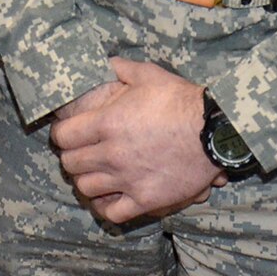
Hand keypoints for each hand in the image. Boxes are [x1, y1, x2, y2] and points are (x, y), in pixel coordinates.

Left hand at [48, 57, 223, 225]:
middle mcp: (112, 154)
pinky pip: (113, 213)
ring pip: (86, 188)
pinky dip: (106, 207)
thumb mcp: (149, 75)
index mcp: (106, 123)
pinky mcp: (146, 199)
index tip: (67, 133)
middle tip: (81, 153)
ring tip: (93, 174)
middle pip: (71, 164)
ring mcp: (128, 180)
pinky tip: (109, 198)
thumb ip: (122, 69)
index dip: (61, 134)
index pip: (63, 137)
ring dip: (86, 180)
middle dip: (71, 157)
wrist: (214, 132)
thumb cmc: (181, 101)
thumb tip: (107, 62)